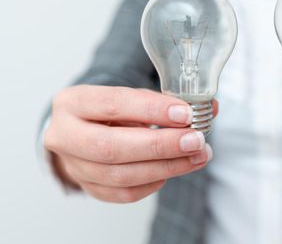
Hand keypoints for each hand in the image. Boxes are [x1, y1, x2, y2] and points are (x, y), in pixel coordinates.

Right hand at [44, 85, 215, 202]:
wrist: (83, 130)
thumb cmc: (112, 110)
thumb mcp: (132, 96)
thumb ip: (167, 101)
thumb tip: (210, 108)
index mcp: (73, 102)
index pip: (113, 105)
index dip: (151, 110)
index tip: (185, 114)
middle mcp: (64, 135)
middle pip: (112, 148)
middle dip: (160, 146)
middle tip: (195, 141)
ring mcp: (73, 166)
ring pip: (120, 175)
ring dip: (166, 167)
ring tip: (197, 156)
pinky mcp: (87, 187)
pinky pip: (124, 193)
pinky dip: (153, 182)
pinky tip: (174, 169)